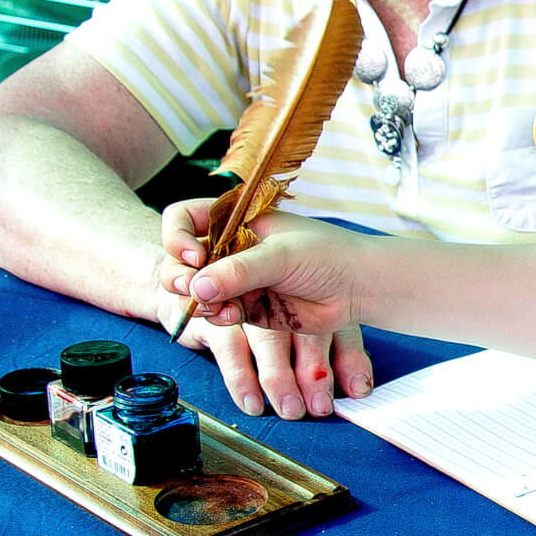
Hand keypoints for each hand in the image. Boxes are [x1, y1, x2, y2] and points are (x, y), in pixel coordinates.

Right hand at [159, 200, 373, 416]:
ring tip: (220, 308)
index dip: (177, 237)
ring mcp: (236, 278)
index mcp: (236, 219)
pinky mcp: (246, 306)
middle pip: (181, 259)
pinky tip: (232, 316)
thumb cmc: (327, 256)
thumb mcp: (281, 255)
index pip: (184, 218)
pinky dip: (217, 316)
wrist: (358, 287)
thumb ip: (239, 271)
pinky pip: (217, 312)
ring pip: (195, 290)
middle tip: (191, 287)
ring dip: (199, 301)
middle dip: (180, 276)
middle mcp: (230, 247)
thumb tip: (197, 288)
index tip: (195, 256)